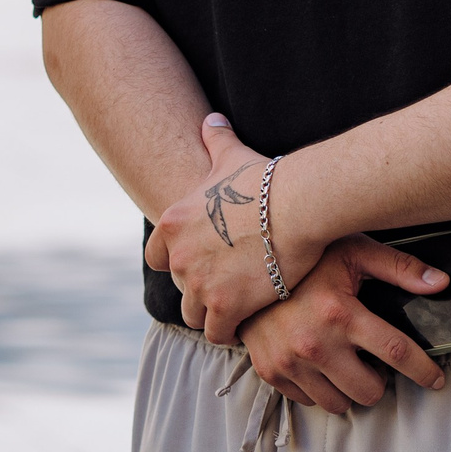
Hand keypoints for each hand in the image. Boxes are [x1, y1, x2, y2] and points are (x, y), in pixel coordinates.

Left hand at [145, 114, 325, 343]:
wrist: (294, 206)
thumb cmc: (265, 179)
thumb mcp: (231, 155)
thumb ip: (215, 139)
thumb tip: (211, 119)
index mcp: (172, 224)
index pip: (156, 257)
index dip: (176, 264)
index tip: (200, 266)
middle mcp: (177, 256)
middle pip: (179, 287)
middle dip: (199, 289)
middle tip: (227, 287)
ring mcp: (198, 283)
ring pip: (192, 314)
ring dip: (211, 314)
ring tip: (236, 311)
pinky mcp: (223, 306)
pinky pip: (215, 332)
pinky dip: (229, 332)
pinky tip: (247, 325)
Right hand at [240, 235, 450, 412]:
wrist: (244, 264)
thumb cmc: (305, 257)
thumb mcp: (352, 251)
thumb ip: (398, 267)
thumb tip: (442, 283)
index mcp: (340, 313)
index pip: (397, 352)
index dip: (424, 371)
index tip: (436, 379)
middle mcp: (315, 342)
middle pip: (369, 391)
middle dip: (379, 380)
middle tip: (372, 362)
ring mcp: (290, 360)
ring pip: (340, 403)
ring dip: (349, 388)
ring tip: (345, 363)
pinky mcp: (271, 371)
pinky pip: (309, 401)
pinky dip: (319, 388)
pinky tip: (318, 364)